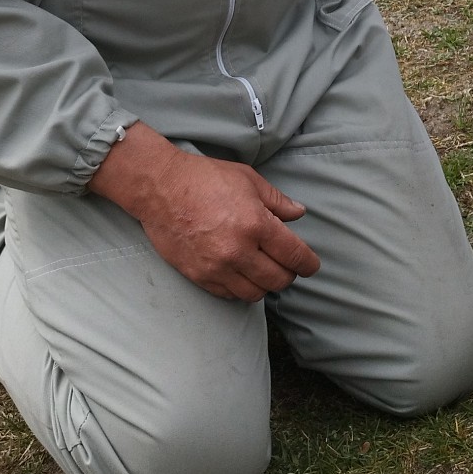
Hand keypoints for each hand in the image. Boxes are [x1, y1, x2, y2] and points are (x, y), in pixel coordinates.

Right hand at [89, 122, 319, 301]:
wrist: (161, 188)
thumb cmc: (205, 178)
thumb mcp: (248, 179)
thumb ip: (277, 201)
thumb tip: (299, 214)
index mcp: (255, 224)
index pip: (293, 255)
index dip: (308, 264)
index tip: (311, 266)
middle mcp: (239, 251)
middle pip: (278, 280)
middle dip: (289, 275)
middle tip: (287, 265)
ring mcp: (218, 268)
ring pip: (255, 294)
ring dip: (265, 285)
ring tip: (264, 270)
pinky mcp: (200, 277)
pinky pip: (230, 295)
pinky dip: (241, 289)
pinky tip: (242, 274)